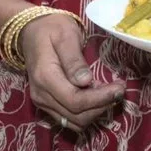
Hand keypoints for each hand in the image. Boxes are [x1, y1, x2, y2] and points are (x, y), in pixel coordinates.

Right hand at [21, 14, 125, 133]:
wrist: (31, 32)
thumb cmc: (51, 29)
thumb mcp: (66, 36)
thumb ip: (74, 60)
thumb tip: (86, 82)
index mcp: (45, 77)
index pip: (75, 101)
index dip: (100, 99)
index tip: (119, 88)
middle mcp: (41, 95)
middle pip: (77, 115)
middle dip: (102, 106)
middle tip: (119, 89)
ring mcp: (42, 103)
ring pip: (74, 122)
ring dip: (96, 112)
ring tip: (110, 94)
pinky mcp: (47, 105)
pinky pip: (69, 119)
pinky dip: (87, 113)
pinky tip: (98, 98)